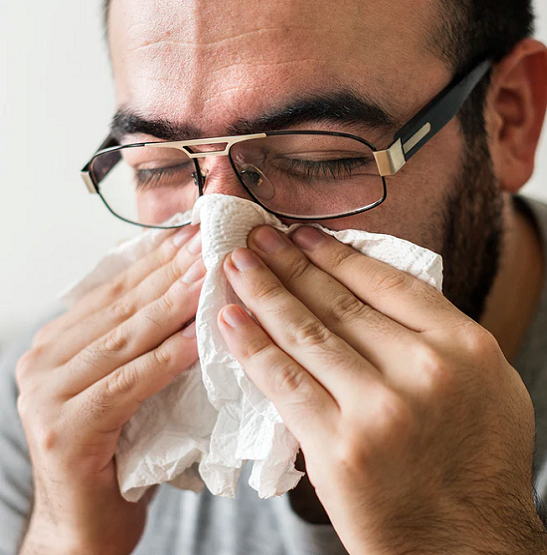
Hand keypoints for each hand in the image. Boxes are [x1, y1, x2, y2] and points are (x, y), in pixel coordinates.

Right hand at [15, 225, 204, 554]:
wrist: (86, 527)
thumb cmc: (119, 454)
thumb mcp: (133, 386)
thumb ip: (148, 343)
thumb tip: (199, 291)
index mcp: (62, 341)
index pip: (120, 285)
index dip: (164, 253)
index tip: (203, 226)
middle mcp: (46, 359)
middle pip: (124, 302)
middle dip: (175, 267)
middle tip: (216, 236)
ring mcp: (48, 393)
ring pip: (126, 335)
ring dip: (176, 301)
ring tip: (215, 272)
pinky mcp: (65, 430)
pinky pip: (127, 383)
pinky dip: (167, 358)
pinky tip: (199, 338)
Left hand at [218, 225, 546, 554]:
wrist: (467, 546)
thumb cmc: (481, 472)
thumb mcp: (493, 389)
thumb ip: (447, 342)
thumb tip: (393, 300)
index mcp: (466, 347)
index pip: (391, 283)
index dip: (340, 254)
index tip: (306, 234)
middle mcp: (426, 369)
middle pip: (343, 301)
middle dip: (292, 262)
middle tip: (257, 233)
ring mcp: (381, 408)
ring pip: (310, 333)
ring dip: (265, 292)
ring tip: (236, 264)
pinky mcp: (340, 446)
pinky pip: (286, 382)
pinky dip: (254, 347)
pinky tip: (231, 321)